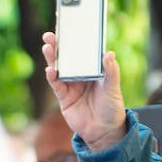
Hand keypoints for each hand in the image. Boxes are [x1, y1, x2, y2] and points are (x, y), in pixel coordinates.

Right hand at [41, 31, 127, 149]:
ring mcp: (71, 85)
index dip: (77, 41)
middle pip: (68, 58)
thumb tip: (109, 53)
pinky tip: (50, 70)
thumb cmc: (112, 109)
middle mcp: (81, 76)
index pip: (84, 53)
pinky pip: (56, 84)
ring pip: (59, 68)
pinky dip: (52, 76)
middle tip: (51, 34)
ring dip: (52, 58)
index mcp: (95, 71)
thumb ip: (111, 72)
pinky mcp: (64, 97)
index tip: (70, 29)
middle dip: (59, 46)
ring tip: (48, 47)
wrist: (104, 132)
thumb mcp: (113, 89)